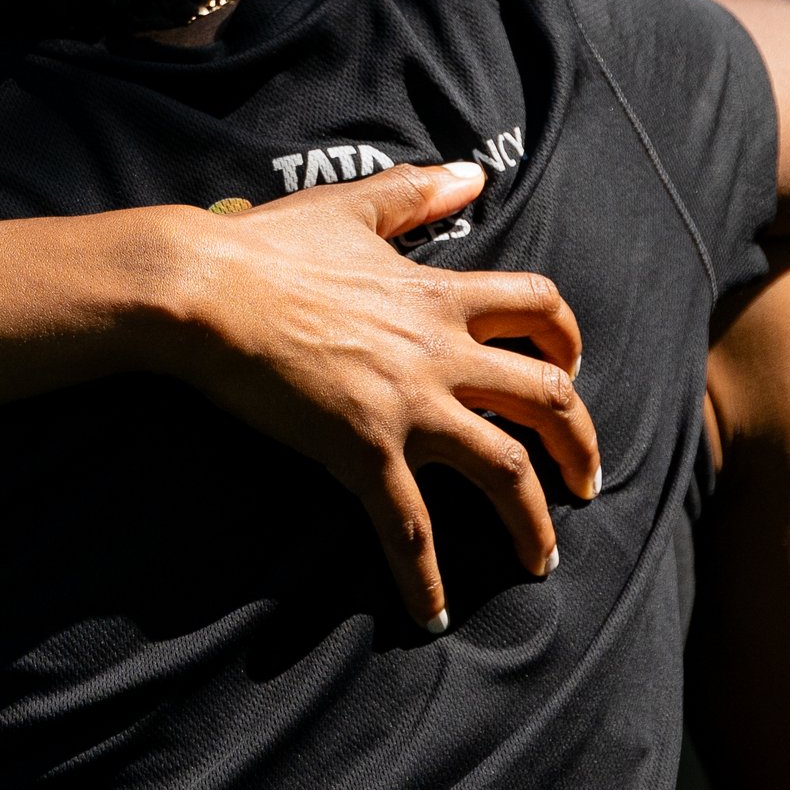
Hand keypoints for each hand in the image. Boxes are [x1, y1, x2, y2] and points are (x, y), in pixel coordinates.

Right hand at [159, 160, 600, 628]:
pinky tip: (434, 617)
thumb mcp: (351, 207)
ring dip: (533, 522)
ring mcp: (406, 404)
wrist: (202, 289)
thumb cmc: (265, 247)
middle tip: (587, 485)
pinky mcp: (362, 450)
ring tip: (539, 560)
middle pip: (547, 396)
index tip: (567, 369)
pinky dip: (426, 581)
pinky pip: (410, 530)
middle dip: (580, 445)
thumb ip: (417, 192)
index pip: (538, 307)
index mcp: (438, 293)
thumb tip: (473, 172)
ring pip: (506, 469)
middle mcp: (439, 351)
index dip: (566, 339)